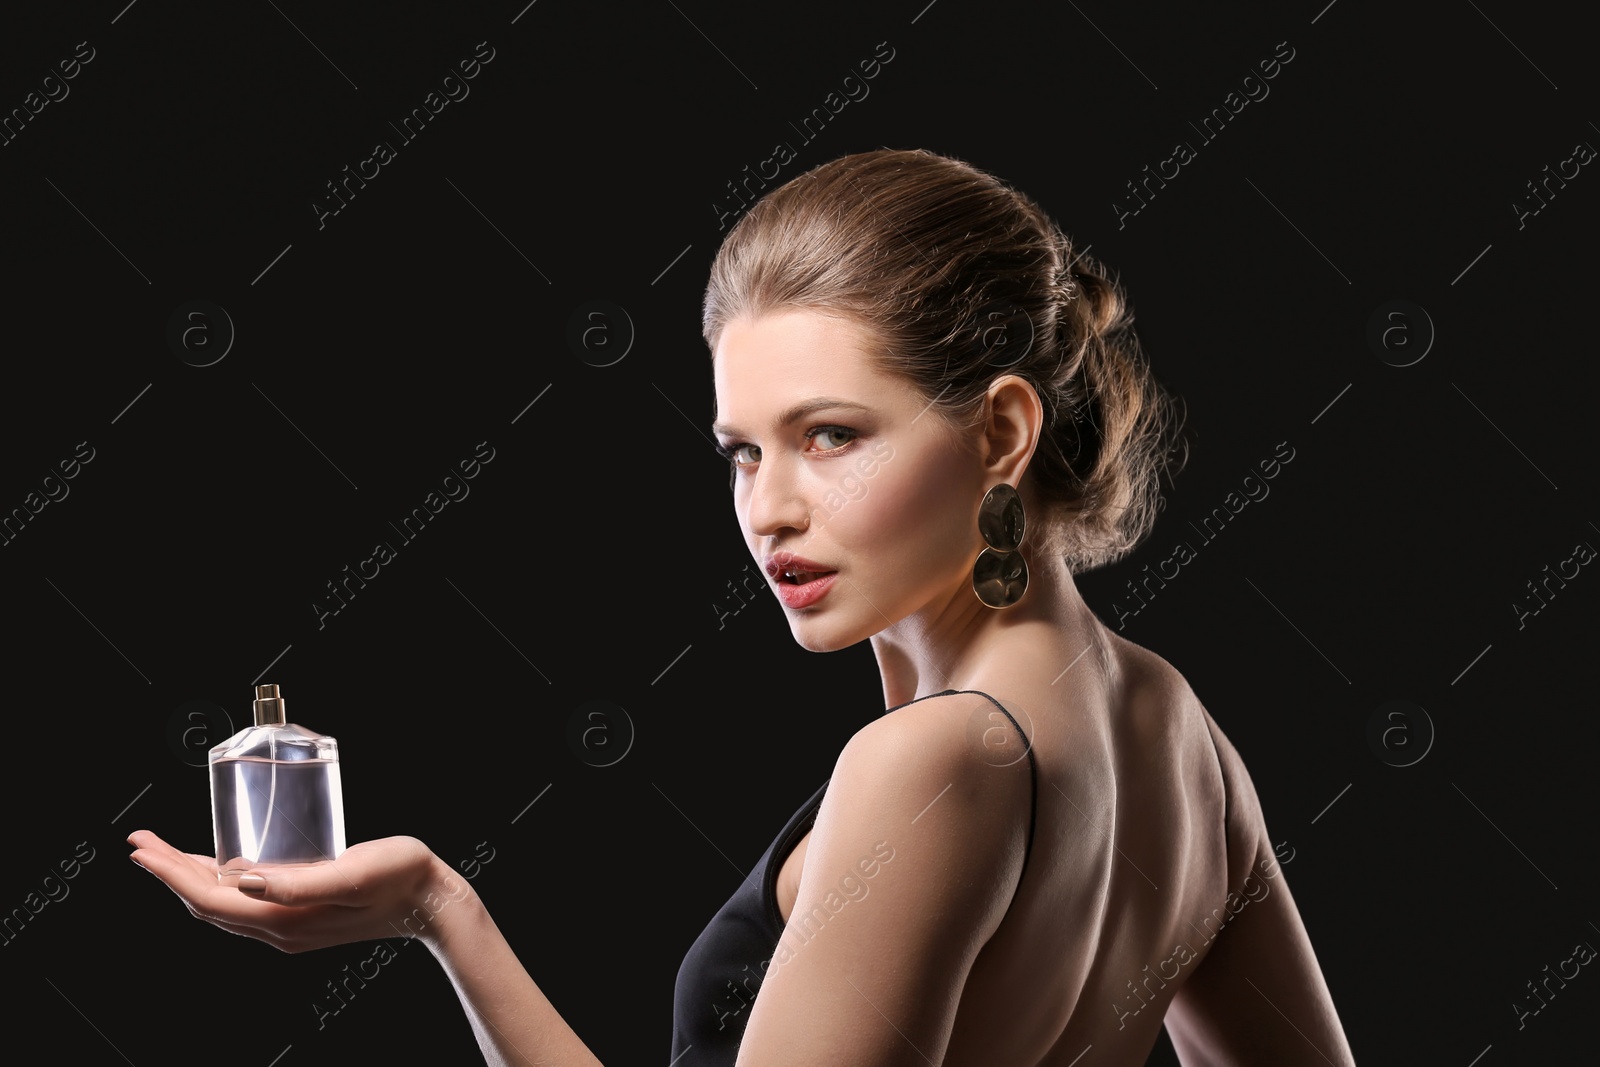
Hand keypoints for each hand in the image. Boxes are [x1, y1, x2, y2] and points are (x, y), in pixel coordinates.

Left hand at [127, 830, 468, 953]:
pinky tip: (221, 864)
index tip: (143, 847)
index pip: (210, 898)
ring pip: (222, 905)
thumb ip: (299, 881)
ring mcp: (289, 926)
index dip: (171, 873)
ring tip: (165, 853)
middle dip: (169, 873)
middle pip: (207, 903)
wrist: (432, 901)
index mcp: (285, 920)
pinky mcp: (301, 915)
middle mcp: (280, 929)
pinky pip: (244, 903)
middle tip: (142, 842)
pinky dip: (219, 882)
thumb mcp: (351, 873)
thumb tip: (244, 880)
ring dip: (189, 878)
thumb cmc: (399, 877)